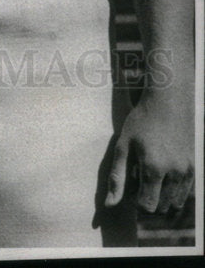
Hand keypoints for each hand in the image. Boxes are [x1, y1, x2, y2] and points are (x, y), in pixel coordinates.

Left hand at [105, 89, 193, 213]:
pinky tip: (166, 175)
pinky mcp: (195, 165)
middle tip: (141, 182)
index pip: (147, 205)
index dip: (137, 202)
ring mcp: (188, 169)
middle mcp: (174, 172)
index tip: (132, 189)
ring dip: (164, 197)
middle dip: (150, 200)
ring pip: (176, 202)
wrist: (169, 99)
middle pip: (162, 206)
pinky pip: (187, 192)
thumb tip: (110, 204)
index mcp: (154, 168)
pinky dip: (176, 190)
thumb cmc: (142, 120)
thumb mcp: (124, 144)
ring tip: (153, 178)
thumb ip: (117, 177)